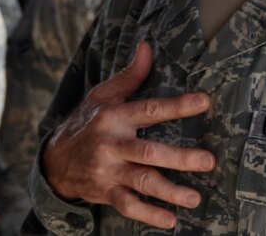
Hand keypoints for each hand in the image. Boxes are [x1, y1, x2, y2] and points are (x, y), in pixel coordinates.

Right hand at [41, 41, 215, 228]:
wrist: (56, 159)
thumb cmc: (87, 122)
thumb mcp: (102, 95)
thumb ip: (130, 75)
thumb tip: (147, 46)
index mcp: (114, 116)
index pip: (150, 109)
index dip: (178, 105)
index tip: (204, 101)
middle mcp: (112, 143)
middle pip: (148, 152)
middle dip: (180, 158)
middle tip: (208, 161)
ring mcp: (108, 169)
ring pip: (142, 181)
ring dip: (170, 191)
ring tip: (195, 198)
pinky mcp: (105, 191)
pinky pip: (128, 205)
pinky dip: (149, 214)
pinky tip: (170, 220)